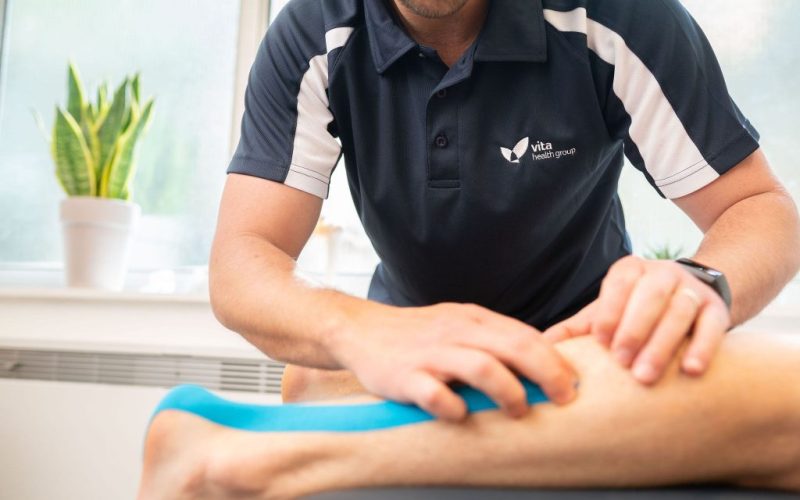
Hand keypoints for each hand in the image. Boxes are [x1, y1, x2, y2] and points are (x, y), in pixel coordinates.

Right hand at [332, 302, 577, 421]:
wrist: (361, 330)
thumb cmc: (418, 334)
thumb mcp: (459, 324)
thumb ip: (493, 339)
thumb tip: (540, 363)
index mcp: (474, 319)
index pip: (526, 334)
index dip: (556, 359)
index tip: (575, 382)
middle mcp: (456, 332)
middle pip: (514, 346)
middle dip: (547, 373)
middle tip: (565, 398)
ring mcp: (430, 354)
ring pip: (481, 366)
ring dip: (509, 391)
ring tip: (520, 411)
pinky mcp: (405, 376)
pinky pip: (434, 393)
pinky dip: (452, 406)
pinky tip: (461, 415)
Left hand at [544, 255, 729, 384]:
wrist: (691, 296)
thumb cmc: (637, 310)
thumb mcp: (608, 312)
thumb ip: (578, 328)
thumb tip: (541, 346)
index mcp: (629, 270)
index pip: (618, 285)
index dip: (610, 312)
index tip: (601, 343)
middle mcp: (662, 273)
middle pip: (649, 297)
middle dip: (634, 330)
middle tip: (621, 363)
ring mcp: (691, 289)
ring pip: (679, 312)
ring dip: (662, 344)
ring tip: (646, 376)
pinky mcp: (717, 308)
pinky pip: (712, 325)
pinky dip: (703, 347)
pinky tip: (691, 370)